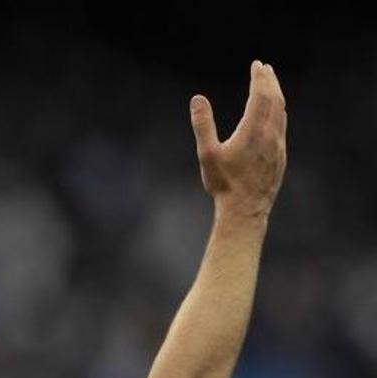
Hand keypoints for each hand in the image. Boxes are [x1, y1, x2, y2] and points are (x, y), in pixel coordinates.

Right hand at [190, 61, 286, 218]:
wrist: (246, 210)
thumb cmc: (223, 183)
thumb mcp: (207, 153)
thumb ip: (202, 124)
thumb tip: (198, 98)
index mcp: (253, 131)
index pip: (260, 96)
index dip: (259, 78)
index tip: (257, 64)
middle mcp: (270, 135)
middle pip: (275, 100)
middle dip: (270, 82)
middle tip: (265, 68)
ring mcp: (278, 146)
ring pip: (281, 113)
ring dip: (277, 95)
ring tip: (271, 85)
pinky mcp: (280, 157)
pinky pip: (282, 127)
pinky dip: (279, 112)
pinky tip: (275, 114)